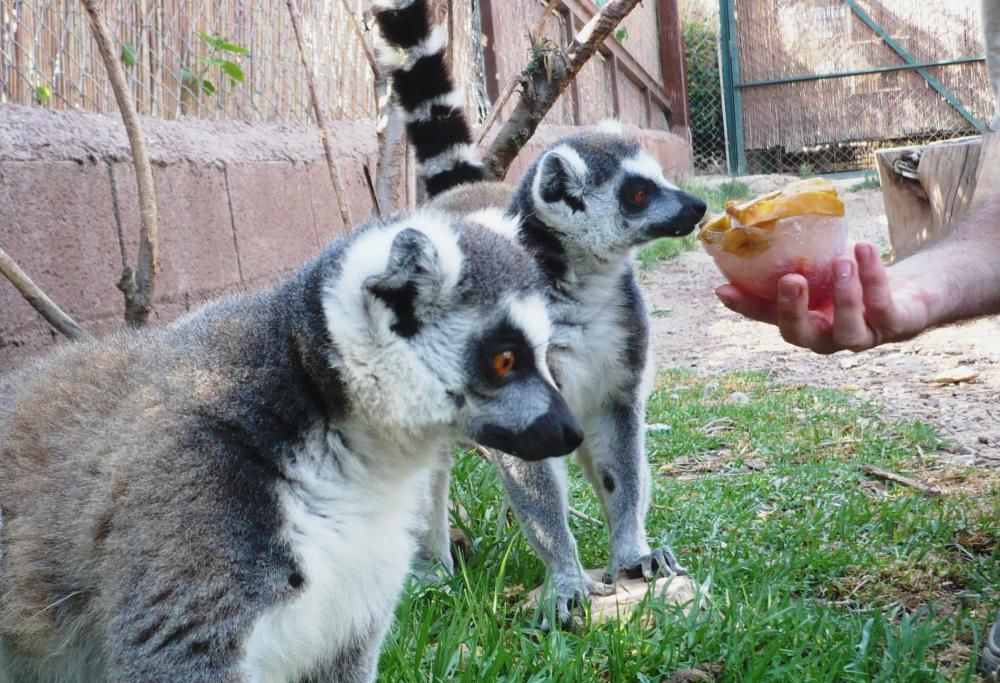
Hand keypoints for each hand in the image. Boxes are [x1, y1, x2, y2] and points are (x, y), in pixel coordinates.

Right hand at [715, 243, 936, 353]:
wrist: (910, 295)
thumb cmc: (856, 282)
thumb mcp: (823, 269)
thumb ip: (796, 262)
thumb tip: (758, 228)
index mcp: (803, 322)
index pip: (768, 316)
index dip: (745, 306)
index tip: (723, 289)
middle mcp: (826, 336)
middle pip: (802, 334)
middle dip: (793, 310)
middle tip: (791, 279)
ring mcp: (861, 335)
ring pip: (847, 328)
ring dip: (843, 295)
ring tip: (841, 260)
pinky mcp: (894, 326)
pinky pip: (881, 306)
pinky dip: (873, 277)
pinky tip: (864, 250)